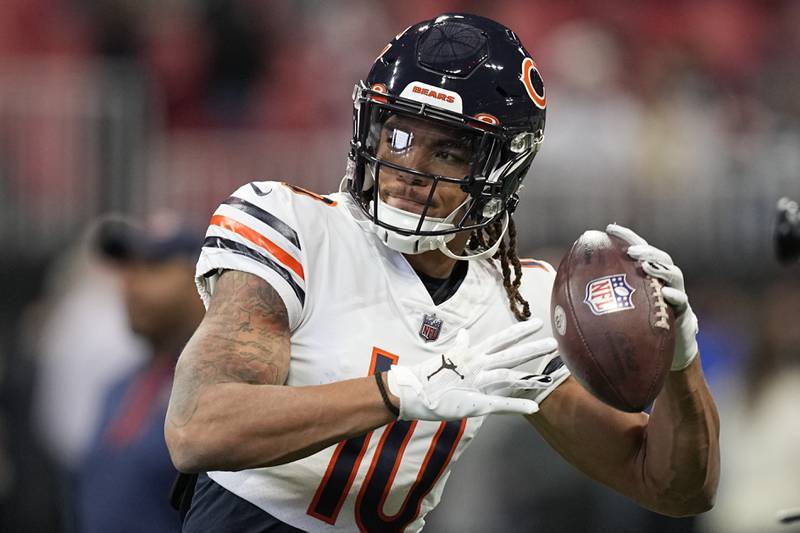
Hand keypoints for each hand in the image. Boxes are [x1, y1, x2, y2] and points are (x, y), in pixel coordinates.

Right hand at [386, 319, 557, 420]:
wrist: (413, 391)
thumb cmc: (429, 374)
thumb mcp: (447, 355)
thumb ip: (460, 345)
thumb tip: (464, 333)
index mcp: (472, 354)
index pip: (500, 339)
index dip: (519, 331)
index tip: (537, 323)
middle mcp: (477, 364)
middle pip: (510, 354)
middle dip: (532, 348)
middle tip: (554, 342)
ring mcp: (477, 382)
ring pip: (508, 375)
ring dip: (530, 375)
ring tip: (550, 375)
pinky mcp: (474, 402)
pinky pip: (499, 403)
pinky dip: (517, 405)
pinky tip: (533, 407)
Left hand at [606, 223, 698, 370]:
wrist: (664, 351)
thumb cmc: (636, 328)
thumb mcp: (616, 313)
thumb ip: (596, 305)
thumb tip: (560, 303)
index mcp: (644, 275)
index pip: (636, 249)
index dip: (625, 237)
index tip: (608, 229)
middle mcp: (662, 280)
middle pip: (658, 257)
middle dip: (645, 250)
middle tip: (631, 252)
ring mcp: (675, 293)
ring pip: (673, 274)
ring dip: (660, 268)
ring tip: (646, 267)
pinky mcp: (684, 311)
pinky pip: (682, 301)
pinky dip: (674, 296)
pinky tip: (666, 294)